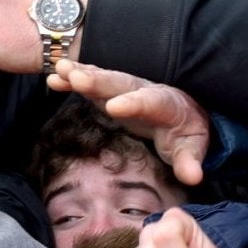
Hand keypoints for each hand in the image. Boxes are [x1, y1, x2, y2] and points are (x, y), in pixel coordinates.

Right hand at [50, 60, 209, 185]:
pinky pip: (91, 82)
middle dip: (99, 81)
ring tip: (60, 70)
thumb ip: (190, 161)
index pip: (150, 102)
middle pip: (121, 83)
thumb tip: (193, 177)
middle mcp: (143, 90)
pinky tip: (54, 77)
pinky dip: (73, 78)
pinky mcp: (110, 91)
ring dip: (81, 74)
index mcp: (166, 104)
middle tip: (78, 78)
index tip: (114, 107)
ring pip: (103, 78)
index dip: (133, 103)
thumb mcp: (191, 147)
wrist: (183, 112)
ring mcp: (125, 89)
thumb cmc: (185, 132)